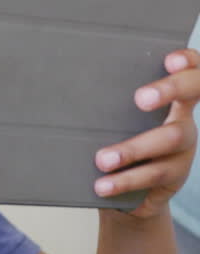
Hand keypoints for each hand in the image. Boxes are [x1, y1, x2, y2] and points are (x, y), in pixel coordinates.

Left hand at [94, 48, 199, 218]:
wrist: (129, 193)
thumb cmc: (118, 140)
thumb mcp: (118, 119)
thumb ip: (109, 101)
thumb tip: (66, 81)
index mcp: (173, 97)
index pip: (191, 69)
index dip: (188, 61)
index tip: (169, 60)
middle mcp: (184, 117)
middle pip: (192, 94)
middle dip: (169, 89)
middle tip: (140, 98)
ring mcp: (184, 147)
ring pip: (169, 139)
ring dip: (132, 149)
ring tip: (102, 160)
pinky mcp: (175, 176)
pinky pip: (153, 175)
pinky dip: (124, 180)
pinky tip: (103, 185)